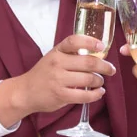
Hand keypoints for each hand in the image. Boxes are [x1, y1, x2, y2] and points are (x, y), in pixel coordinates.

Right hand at [0, 35, 114, 123]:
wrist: (25, 92)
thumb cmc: (43, 74)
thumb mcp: (53, 57)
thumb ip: (71, 54)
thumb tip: (97, 54)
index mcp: (57, 51)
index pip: (74, 41)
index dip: (90, 42)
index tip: (102, 46)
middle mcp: (57, 63)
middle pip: (88, 63)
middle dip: (104, 66)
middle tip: (111, 69)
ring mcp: (59, 80)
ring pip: (89, 79)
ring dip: (99, 81)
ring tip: (100, 82)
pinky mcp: (61, 95)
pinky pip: (84, 96)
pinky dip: (96, 95)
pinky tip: (99, 93)